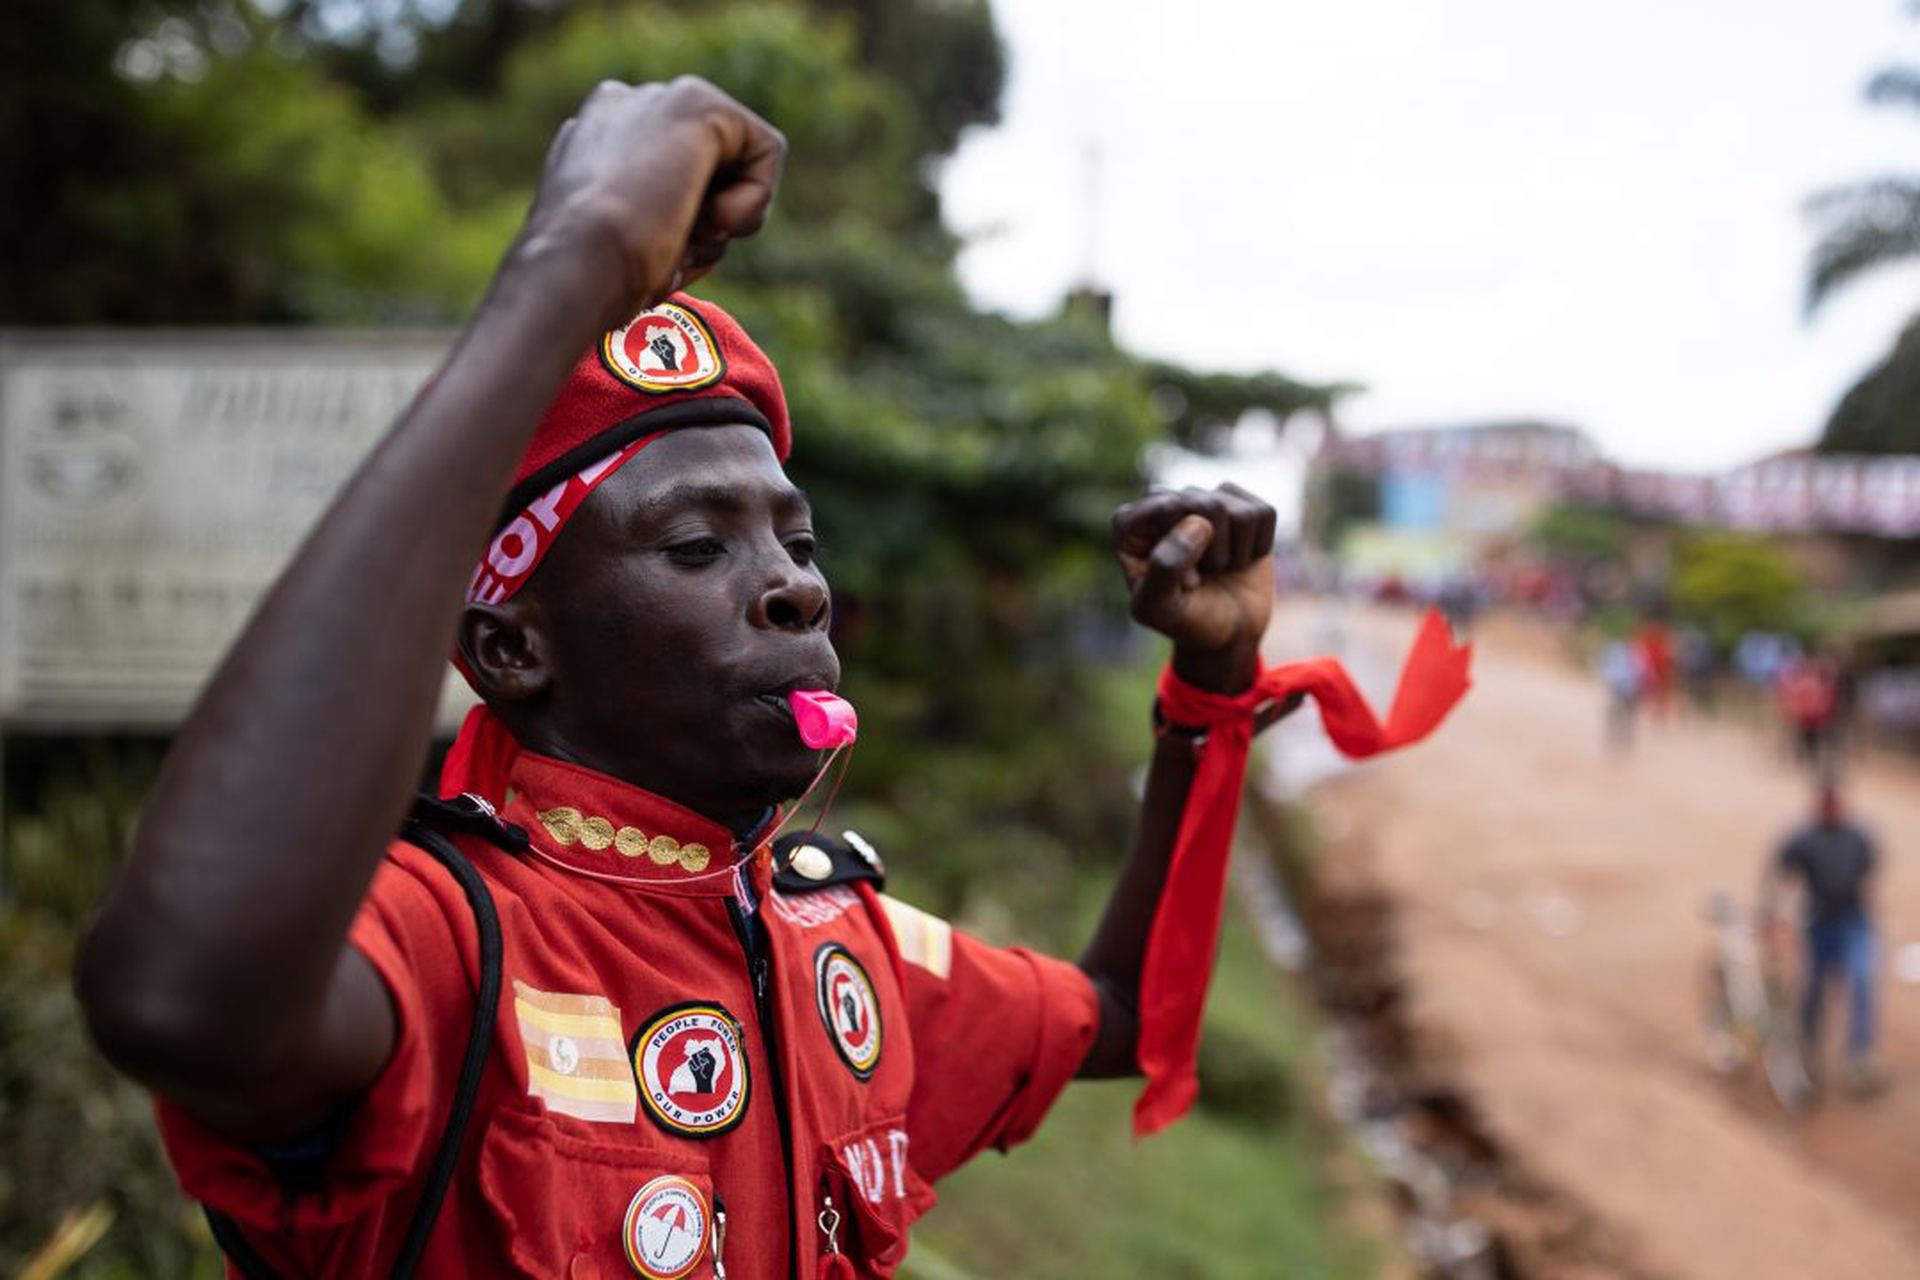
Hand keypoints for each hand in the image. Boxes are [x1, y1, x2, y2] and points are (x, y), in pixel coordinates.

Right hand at [517, 77, 785, 321]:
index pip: (679, 180)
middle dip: (708, 222)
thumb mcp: (621, 248)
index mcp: (597, 141)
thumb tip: (705, 220)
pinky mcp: (696, 101)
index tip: (652, 252)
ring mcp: (658, 99)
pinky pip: (767, 150)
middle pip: (713, 172)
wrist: (577, 268)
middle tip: (665, 245)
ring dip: (722, 224)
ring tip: (671, 232)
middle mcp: (625, 107)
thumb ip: (655, 219)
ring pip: (741, 166)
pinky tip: (709, 218)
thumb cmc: (594, 281)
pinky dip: (753, 201)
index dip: (686, 229)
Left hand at [1112, 484, 1275, 692]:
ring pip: (1236, 509)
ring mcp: (1203, 499)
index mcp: (1129, 524)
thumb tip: (1198, 522)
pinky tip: (1241, 558)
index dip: (1181, 550)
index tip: (1180, 582)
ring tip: (1219, 568)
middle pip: (1203, 503)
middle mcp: (1164, 503)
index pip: (1163, 507)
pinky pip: (1263, 513)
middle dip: (1212, 551)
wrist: (1227, 633)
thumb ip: (1164, 566)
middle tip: (1201, 577)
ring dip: (1236, 551)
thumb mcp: (1159, 608)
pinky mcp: (1239, 504)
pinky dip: (1260, 545)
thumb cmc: (1186, 620)